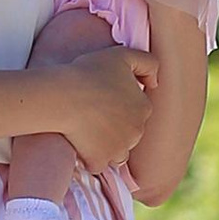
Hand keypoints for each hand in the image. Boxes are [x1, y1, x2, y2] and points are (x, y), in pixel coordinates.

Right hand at [45, 41, 155, 169]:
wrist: (63, 96)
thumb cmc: (90, 72)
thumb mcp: (124, 55)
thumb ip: (148, 63)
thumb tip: (155, 83)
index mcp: (144, 108)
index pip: (138, 110)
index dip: (121, 104)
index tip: (104, 97)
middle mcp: (137, 132)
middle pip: (130, 133)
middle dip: (117, 127)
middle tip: (94, 113)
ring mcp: (119, 149)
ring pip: (118, 152)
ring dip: (108, 146)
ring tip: (88, 131)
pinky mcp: (99, 161)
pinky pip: (98, 164)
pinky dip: (90, 158)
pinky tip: (80, 144)